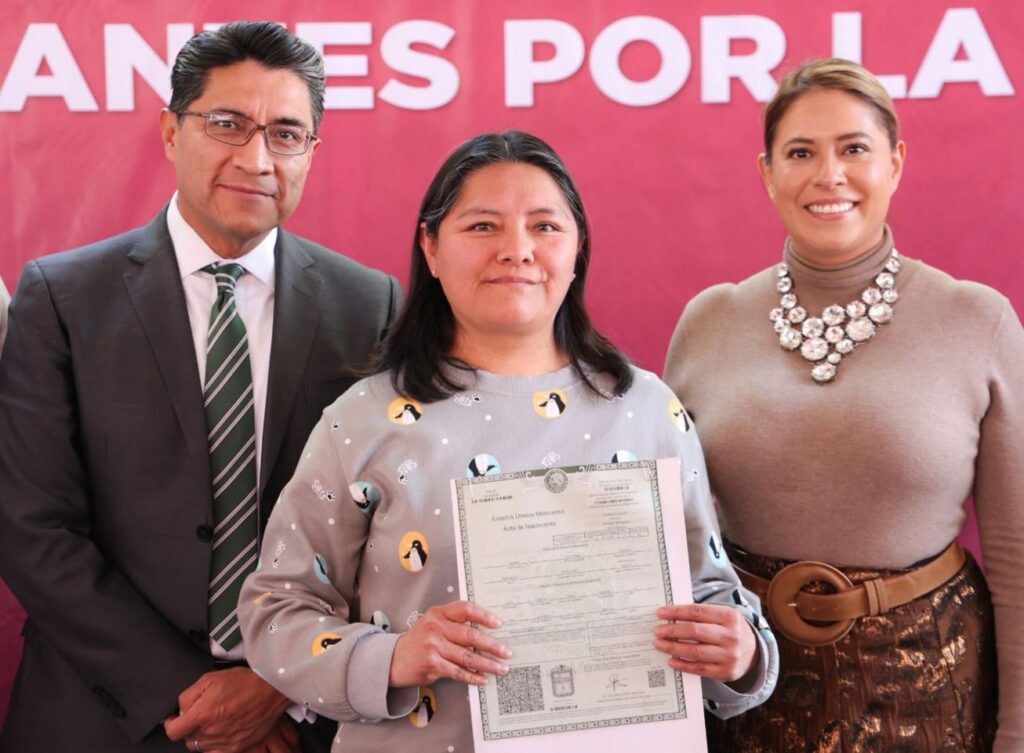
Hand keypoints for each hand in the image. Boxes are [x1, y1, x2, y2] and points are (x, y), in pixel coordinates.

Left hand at [163, 667, 290, 752]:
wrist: (271, 688)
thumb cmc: (242, 681)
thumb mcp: (209, 678)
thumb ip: (188, 696)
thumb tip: (179, 710)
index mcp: (202, 715)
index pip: (173, 732)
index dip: (170, 724)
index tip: (174, 719)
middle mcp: (212, 732)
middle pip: (187, 739)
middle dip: (189, 727)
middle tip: (200, 714)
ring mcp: (225, 742)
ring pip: (201, 747)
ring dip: (202, 736)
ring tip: (213, 721)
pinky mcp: (237, 747)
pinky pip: (216, 751)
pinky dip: (215, 744)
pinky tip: (221, 731)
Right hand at [389, 600, 510, 687]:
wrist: (394, 659)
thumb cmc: (419, 640)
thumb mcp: (433, 623)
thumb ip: (454, 623)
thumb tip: (486, 632)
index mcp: (438, 613)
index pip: (465, 609)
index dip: (484, 615)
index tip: (499, 623)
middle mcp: (436, 627)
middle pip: (470, 635)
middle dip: (492, 645)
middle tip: (507, 652)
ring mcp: (433, 646)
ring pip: (467, 656)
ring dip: (488, 664)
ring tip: (501, 668)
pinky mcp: (432, 664)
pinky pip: (458, 671)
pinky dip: (473, 677)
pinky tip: (483, 679)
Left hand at [654, 603, 756, 681]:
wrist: (754, 652)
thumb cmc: (730, 630)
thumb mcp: (723, 616)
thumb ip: (702, 614)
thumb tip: (670, 615)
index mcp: (729, 617)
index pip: (697, 612)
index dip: (676, 612)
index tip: (660, 613)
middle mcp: (731, 636)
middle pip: (695, 631)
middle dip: (672, 630)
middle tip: (657, 630)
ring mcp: (729, 656)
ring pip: (695, 651)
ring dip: (673, 647)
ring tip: (659, 644)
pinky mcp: (725, 672)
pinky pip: (699, 668)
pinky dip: (683, 664)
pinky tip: (671, 660)